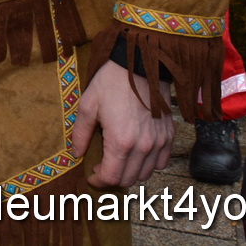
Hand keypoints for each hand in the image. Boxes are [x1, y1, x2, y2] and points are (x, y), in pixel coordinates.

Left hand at [72, 58, 172, 186]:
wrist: (139, 65)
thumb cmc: (111, 83)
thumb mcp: (88, 105)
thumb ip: (80, 133)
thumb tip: (76, 153)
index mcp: (120, 141)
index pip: (111, 177)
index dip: (98, 180)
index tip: (91, 175)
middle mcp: (143, 146)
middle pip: (129, 179)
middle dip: (112, 178)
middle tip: (101, 167)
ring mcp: (159, 142)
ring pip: (146, 174)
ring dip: (130, 173)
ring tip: (118, 160)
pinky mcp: (169, 135)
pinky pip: (162, 162)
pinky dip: (149, 165)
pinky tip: (137, 153)